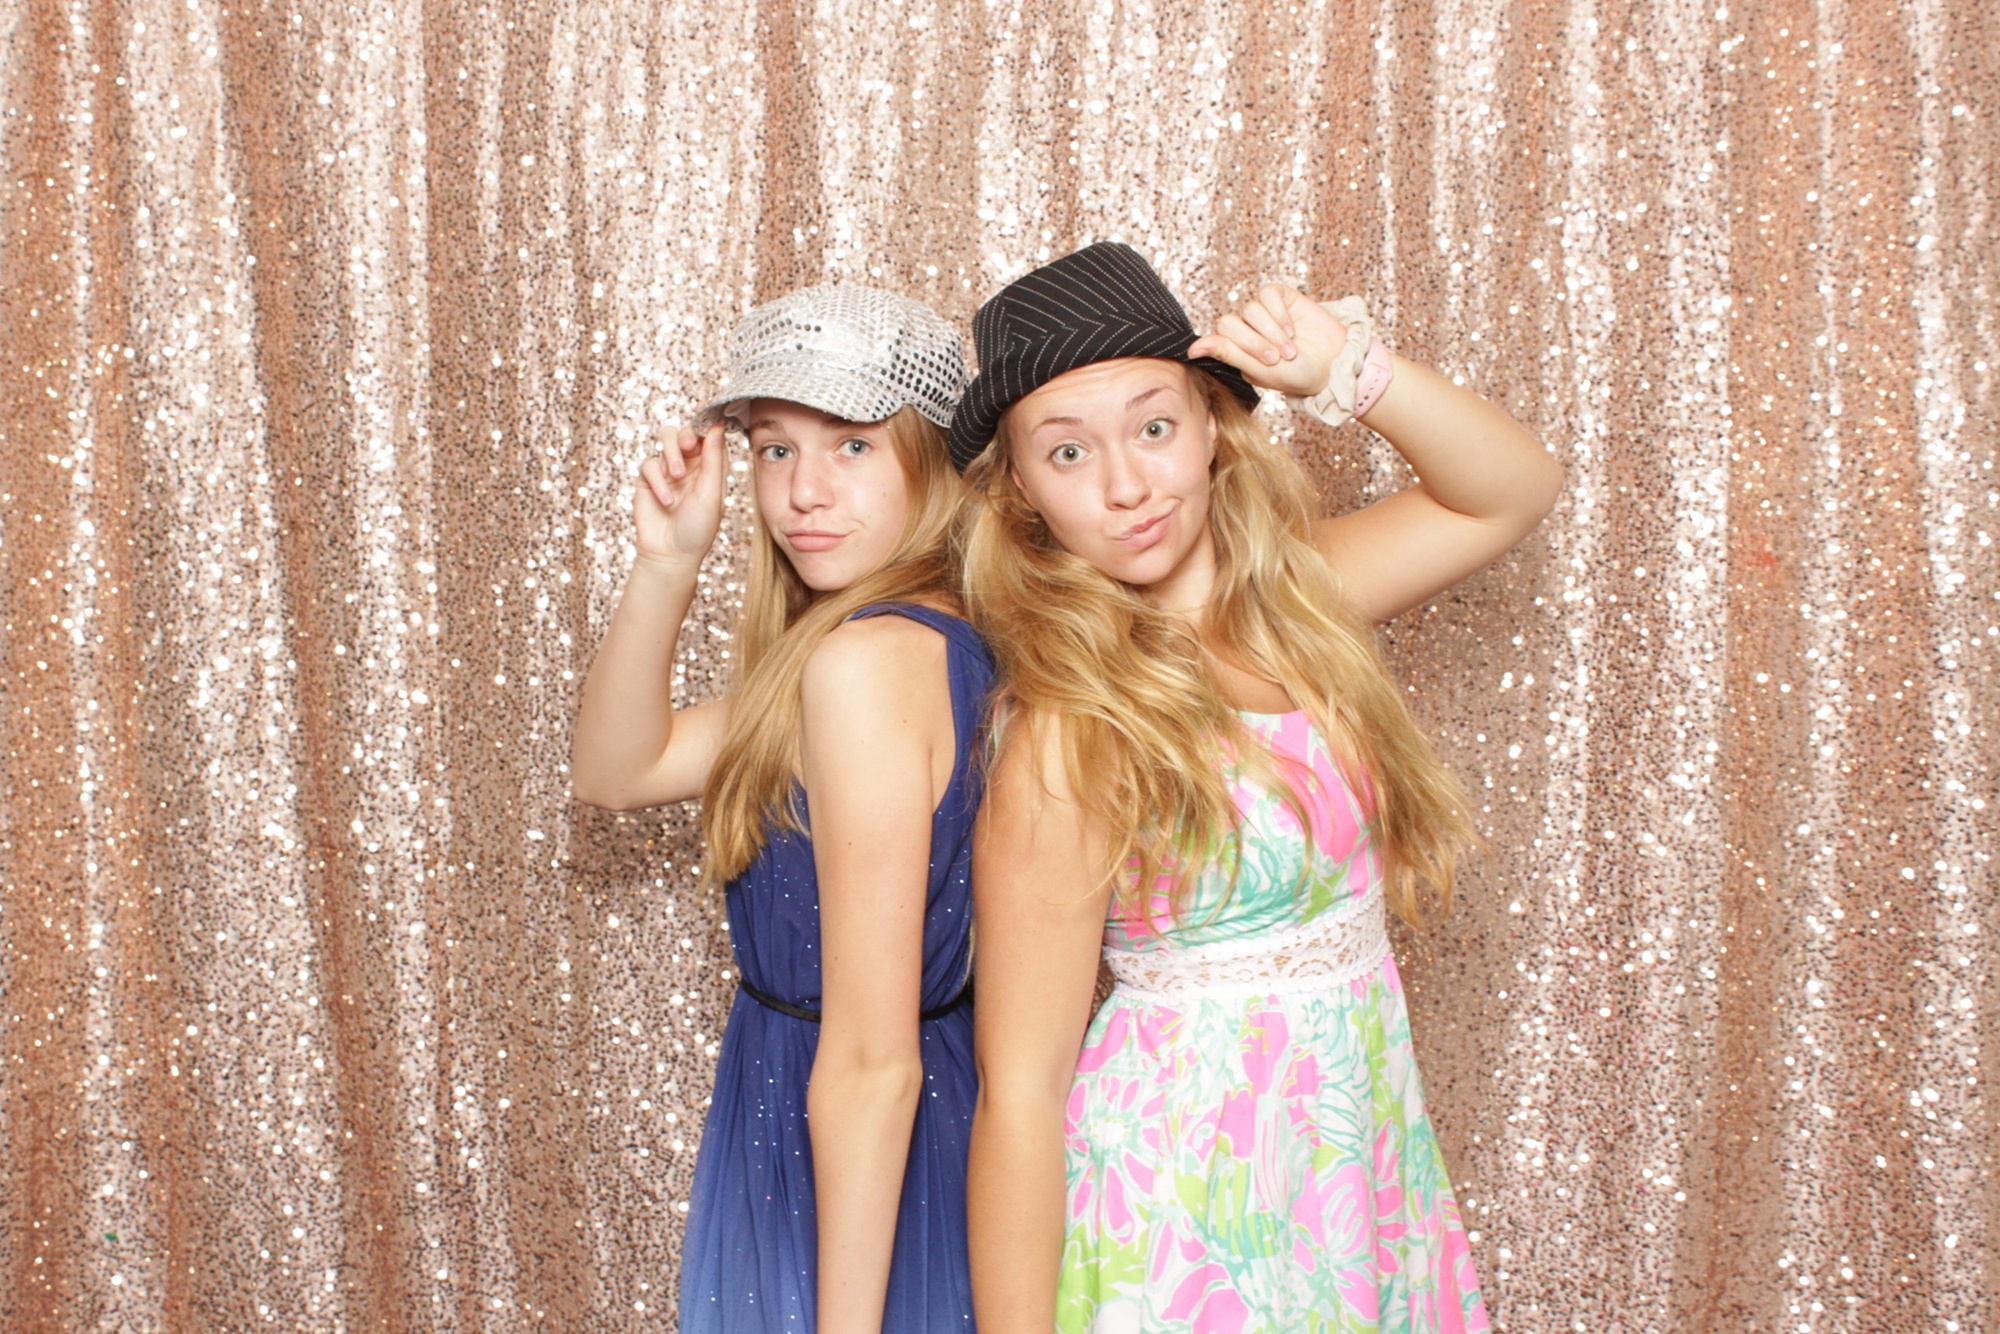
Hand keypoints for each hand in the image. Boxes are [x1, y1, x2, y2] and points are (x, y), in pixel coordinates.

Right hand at [633, 423, 725, 570]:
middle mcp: (690, 465)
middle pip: (686, 431)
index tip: (706, 410)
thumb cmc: (698, 529)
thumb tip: (716, 427)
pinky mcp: (648, 480)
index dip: (708, 421)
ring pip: (666, 440)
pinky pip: (649, 464)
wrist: (672, 555)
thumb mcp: (711, 493)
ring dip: (672, 453)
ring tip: (676, 475)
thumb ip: (713, 460)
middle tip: (690, 445)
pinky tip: (666, 500)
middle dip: (687, 435)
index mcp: (711, 467)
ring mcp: (667, 471)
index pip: (710, 436)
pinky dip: (657, 480)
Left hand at [1188, 283, 1349, 398]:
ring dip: (1271, 331)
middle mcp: (1245, 330)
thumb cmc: (1297, 374)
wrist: (1333, 364)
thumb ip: (1228, 354)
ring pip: (1250, 309)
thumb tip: (1191, 349)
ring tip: (1290, 347)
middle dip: (1254, 342)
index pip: (1219, 338)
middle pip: (1230, 322)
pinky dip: (1279, 313)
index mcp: (1235, 350)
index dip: (1241, 348)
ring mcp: (1262, 313)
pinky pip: (1267, 294)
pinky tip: (1292, 328)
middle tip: (1278, 357)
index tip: (1267, 361)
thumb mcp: (1260, 370)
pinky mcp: (1280, 297)